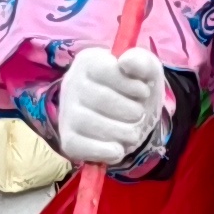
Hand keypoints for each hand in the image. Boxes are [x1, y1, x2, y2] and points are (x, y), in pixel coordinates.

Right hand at [55, 45, 167, 167]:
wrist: (131, 119)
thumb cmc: (136, 91)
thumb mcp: (147, 72)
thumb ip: (142, 62)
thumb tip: (126, 62)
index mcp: (88, 61)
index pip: (105, 70)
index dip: (131, 85)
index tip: (143, 92)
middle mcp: (71, 84)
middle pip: (101, 99)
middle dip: (131, 111)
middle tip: (139, 114)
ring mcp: (66, 113)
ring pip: (91, 124)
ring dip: (123, 132)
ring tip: (132, 132)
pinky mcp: (68, 139)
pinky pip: (81, 147)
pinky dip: (106, 152)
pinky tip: (118, 148)